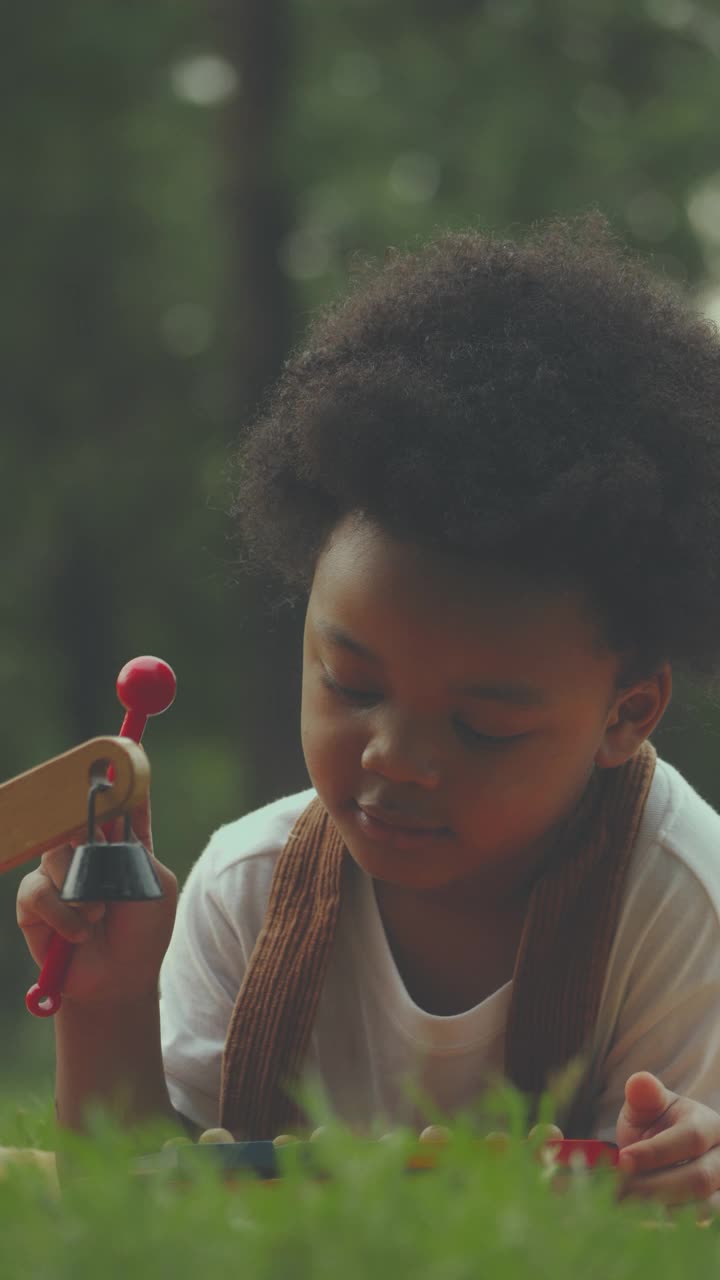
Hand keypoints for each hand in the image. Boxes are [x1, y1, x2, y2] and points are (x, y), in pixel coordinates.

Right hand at [16, 794, 177, 1005]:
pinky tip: (80, 933)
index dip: (117, 779)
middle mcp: (86, 850)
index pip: (117, 801)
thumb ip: (134, 850)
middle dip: (85, 827)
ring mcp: (57, 872)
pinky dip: (64, 915)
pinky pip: (38, 891)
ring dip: (81, 890)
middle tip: (97, 844)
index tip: (119, 757)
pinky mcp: (33, 901)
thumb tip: (108, 822)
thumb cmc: (143, 931)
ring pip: (56, 853)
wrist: (118, 979)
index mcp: (122, 840)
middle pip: (74, 815)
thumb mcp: (154, 886)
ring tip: (99, 915)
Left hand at [616, 1070, 719, 1211]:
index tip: (622, 1161)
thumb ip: (643, 1095)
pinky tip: (642, 1221)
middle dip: (655, 1186)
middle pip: (699, 1178)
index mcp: (709, 1124)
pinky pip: (700, 1225)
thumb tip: (640, 1082)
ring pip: (703, 1207)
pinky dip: (670, 1226)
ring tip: (626, 1208)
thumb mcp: (647, 1106)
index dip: (656, 1151)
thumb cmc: (656, 1124)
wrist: (665, 1150)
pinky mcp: (717, 1210)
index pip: (690, 1138)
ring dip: (661, 1210)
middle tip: (618, 1193)